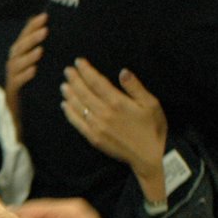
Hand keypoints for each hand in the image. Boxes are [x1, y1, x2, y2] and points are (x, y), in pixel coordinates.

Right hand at [4, 13, 47, 134]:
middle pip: (18, 48)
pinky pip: (16, 83)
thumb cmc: (39, 92)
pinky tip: (33, 70)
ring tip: (40, 49)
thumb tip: (60, 34)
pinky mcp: (12, 95)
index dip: (32, 26)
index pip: (25, 37)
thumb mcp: (45, 70)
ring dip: (28, 55)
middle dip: (30, 37)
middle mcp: (14, 67)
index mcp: (22, 58)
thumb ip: (47, 54)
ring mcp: (11, 81)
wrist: (26, 121)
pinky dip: (24, 75)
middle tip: (45, 29)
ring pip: (15, 64)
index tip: (45, 16)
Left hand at [60, 60, 166, 197]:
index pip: (97, 82)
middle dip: (74, 80)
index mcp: (118, 102)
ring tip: (63, 85)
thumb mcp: (151, 103)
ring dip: (69, 94)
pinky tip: (65, 105)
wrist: (149, 156)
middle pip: (84, 93)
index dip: (86, 71)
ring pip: (78, 107)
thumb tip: (123, 71)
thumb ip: (135, 87)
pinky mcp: (94, 138)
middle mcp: (104, 113)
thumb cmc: (153, 127)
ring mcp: (97, 127)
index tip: (78, 62)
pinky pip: (77, 123)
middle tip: (67, 70)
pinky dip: (69, 113)